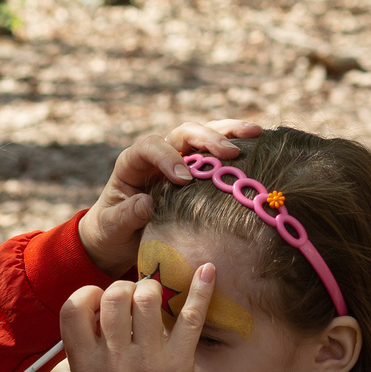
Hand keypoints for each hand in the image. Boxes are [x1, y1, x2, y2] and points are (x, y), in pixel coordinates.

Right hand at [60, 264, 215, 371]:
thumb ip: (85, 356)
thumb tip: (92, 317)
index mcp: (85, 366)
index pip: (75, 308)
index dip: (89, 296)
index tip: (103, 304)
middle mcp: (114, 360)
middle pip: (114, 294)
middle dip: (126, 288)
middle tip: (136, 300)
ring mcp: (148, 361)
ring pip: (148, 297)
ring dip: (154, 289)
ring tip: (158, 299)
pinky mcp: (179, 364)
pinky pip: (191, 316)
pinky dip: (202, 289)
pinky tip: (209, 271)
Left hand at [79, 119, 262, 275]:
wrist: (118, 239)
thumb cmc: (112, 232)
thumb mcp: (112, 228)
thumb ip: (126, 216)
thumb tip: (147, 204)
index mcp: (132, 163)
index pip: (150, 146)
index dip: (167, 157)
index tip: (184, 178)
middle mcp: (157, 155)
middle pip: (183, 133)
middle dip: (207, 139)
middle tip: (231, 154)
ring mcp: (178, 160)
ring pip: (203, 135)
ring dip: (228, 132)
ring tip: (256, 134)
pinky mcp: (196, 171)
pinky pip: (215, 154)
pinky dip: (236, 146)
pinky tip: (258, 145)